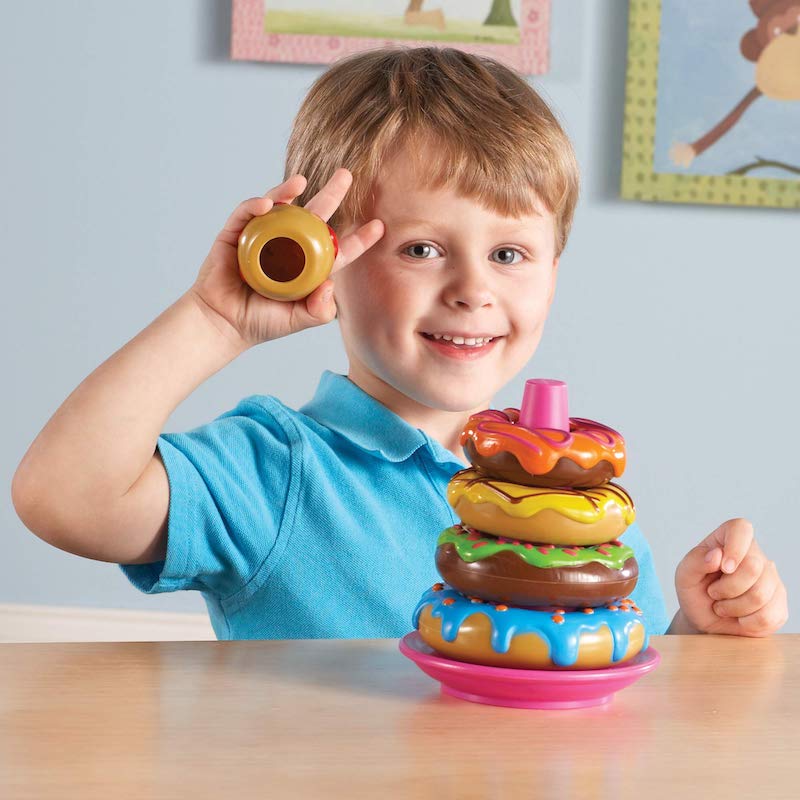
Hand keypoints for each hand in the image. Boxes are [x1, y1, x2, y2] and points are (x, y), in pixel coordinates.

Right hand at [188, 168, 383, 348]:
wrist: (223, 324)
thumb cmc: (262, 323)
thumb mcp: (298, 320)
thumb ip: (319, 311)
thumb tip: (330, 284)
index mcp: (306, 267)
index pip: (337, 249)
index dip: (358, 239)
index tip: (379, 226)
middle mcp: (287, 247)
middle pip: (313, 216)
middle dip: (331, 194)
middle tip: (346, 175)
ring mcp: (261, 238)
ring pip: (279, 207)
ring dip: (288, 190)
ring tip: (300, 180)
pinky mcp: (235, 235)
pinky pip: (246, 215)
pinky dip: (254, 206)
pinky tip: (265, 203)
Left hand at [673, 518, 787, 635]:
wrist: (704, 620)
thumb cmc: (694, 591)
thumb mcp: (684, 575)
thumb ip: (695, 561)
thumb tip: (716, 554)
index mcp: (729, 540)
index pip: (741, 528)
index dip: (735, 547)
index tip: (723, 568)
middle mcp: (755, 556)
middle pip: (753, 567)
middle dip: (726, 588)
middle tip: (713, 592)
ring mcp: (771, 580)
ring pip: (760, 595)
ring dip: (733, 607)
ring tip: (722, 605)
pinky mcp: (779, 605)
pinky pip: (767, 617)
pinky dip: (745, 623)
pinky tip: (738, 617)